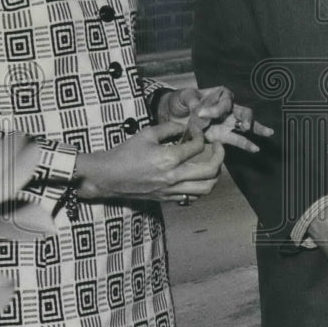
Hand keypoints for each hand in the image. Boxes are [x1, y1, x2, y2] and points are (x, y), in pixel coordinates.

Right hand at [76, 120, 224, 203]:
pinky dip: (201, 187)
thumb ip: (169, 128)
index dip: (201, 135)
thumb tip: (186, 127)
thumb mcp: (146, 134)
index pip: (198, 146)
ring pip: (206, 188)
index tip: (197, 131)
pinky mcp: (167, 199)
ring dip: (215, 175)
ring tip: (213, 163)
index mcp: (168, 158)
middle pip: (211, 170)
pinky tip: (198, 177)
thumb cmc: (125, 153)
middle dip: (220, 156)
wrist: (108, 177)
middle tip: (219, 147)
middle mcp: (173, 177)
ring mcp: (171, 191)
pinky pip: (193, 197)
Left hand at [162, 86, 273, 152]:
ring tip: (268, 133)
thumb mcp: (184, 96)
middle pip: (243, 111)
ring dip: (256, 129)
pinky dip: (247, 144)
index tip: (200, 114)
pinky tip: (256, 148)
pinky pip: (238, 139)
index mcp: (220, 94)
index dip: (214, 109)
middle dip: (246, 118)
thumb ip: (191, 99)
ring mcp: (228, 122)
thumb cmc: (182, 101)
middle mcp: (228, 108)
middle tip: (245, 126)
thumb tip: (196, 106)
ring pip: (246, 124)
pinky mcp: (223, 135)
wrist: (174, 115)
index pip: (223, 104)